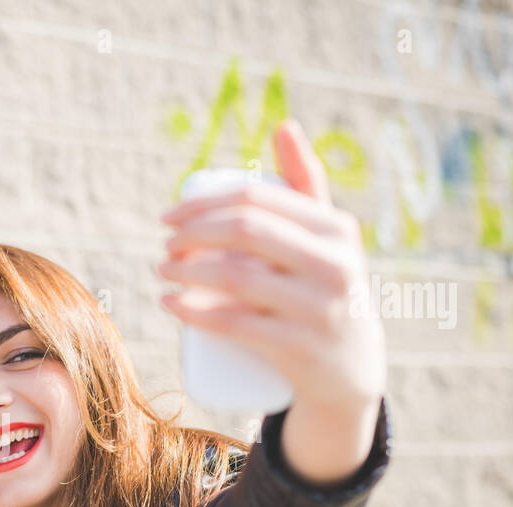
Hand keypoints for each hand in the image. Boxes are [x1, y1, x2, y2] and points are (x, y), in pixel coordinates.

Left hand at [157, 118, 386, 414]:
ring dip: (186, 271)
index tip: (168, 218)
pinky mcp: (299, 349)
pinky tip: (170, 302)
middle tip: (165, 247)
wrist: (350, 374)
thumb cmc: (325, 292)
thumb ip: (308, 184)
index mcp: (336, 229)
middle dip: (191, 233)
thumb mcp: (328, 240)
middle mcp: (335, 264)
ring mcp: (319, 309)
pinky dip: (195, 311)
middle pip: (245, 231)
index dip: (203, 204)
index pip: (256, 199)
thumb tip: (283, 126)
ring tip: (162, 271)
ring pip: (237, 276)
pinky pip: (237, 323)